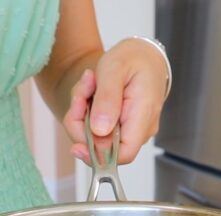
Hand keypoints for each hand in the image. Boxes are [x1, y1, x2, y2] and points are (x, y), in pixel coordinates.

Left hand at [63, 38, 168, 164]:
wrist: (142, 55)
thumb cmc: (133, 59)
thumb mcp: (115, 69)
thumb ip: (107, 99)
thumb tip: (100, 130)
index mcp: (143, 116)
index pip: (124, 153)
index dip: (99, 156)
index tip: (77, 146)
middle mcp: (138, 129)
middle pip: (102, 145)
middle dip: (83, 121)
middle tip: (82, 92)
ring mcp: (128, 129)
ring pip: (94, 135)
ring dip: (82, 111)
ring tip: (88, 83)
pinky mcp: (118, 126)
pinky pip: (95, 127)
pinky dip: (86, 110)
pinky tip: (91, 90)